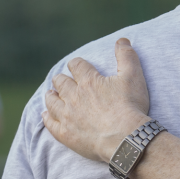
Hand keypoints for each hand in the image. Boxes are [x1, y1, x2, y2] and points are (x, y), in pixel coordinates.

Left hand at [43, 39, 151, 163]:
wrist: (126, 139)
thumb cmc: (131, 106)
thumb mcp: (133, 76)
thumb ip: (127, 56)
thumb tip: (122, 40)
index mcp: (89, 81)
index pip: (76, 65)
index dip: (76, 64)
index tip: (77, 66)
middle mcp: (74, 96)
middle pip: (60, 82)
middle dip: (61, 79)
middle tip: (62, 81)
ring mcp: (67, 115)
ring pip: (51, 101)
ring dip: (51, 95)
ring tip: (51, 94)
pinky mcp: (65, 134)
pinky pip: (49, 123)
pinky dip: (46, 117)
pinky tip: (45, 115)